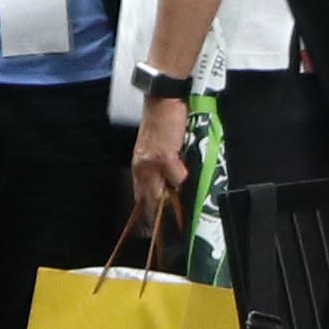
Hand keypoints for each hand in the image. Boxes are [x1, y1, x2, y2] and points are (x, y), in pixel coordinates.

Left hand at [127, 99, 190, 226]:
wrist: (163, 99)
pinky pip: (178, 178)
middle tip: (169, 230)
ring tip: (186, 211)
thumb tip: (169, 184)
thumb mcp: (154, 146)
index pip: (140, 195)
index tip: (151, 228)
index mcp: (139, 165)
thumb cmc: (162, 120)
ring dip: (174, 201)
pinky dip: (184, 179)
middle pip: (150, 199)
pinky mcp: (165, 157)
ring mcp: (152, 164)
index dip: (146, 212)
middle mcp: (142, 167)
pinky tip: (190, 178)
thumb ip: (159, 165)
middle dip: (159, 215)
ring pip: (162, 193)